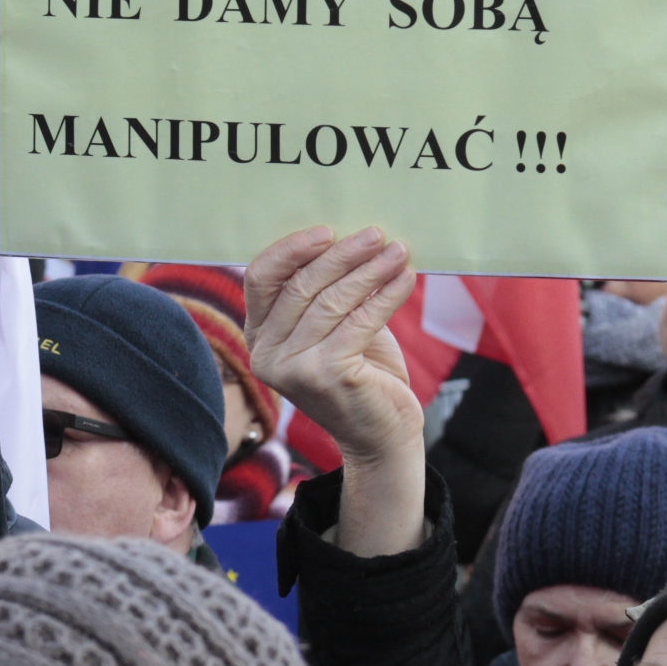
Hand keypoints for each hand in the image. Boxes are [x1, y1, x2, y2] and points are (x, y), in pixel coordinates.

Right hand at [247, 226, 424, 555]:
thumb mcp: (334, 328)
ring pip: (331, 301)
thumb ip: (327, 292)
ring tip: (398, 251)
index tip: (328, 229)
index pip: (260, 278)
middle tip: (376, 234)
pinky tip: (406, 279)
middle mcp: (267, 354)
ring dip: (370, 270)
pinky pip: (360, 320)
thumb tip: (351, 237)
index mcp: (260, 337)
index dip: (291, 249)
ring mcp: (294, 368)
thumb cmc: (360, 373)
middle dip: (342, 254)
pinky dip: (387, 295)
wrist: (381, 436)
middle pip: (300, 285)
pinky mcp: (326, 376)